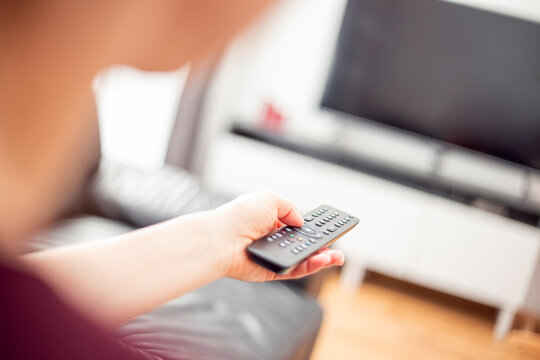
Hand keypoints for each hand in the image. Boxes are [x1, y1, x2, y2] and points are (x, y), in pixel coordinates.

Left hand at [212, 191, 344, 281]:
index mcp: (271, 221)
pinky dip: (310, 266)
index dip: (313, 227)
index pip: (297, 226)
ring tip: (337, 256)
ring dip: (322, 258)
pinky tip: (322, 260)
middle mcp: (273, 240)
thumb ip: (289, 208)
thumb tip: (301, 221)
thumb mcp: (269, 199)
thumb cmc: (239, 217)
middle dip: (322, 246)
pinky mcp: (272, 272)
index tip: (330, 228)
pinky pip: (295, 271)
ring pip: (303, 260)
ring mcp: (273, 257)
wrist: (221, 239)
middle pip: (303, 245)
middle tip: (337, 246)